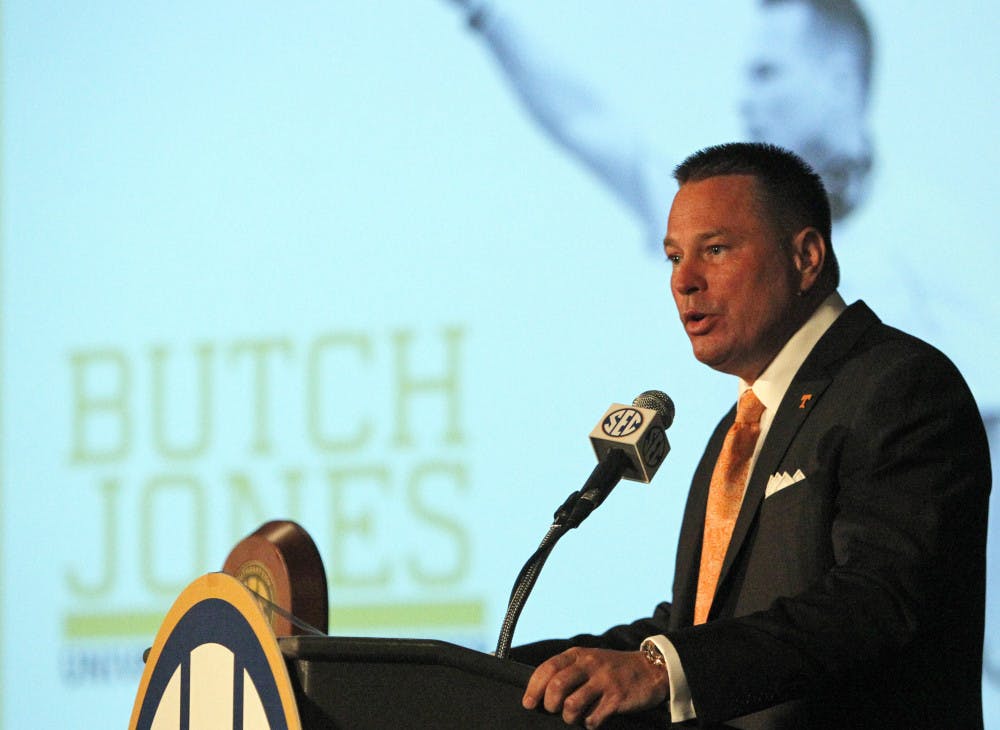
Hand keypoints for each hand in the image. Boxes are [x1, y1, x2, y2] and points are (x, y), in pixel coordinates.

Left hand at [522, 647, 668, 727]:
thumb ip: (567, 670)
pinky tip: (593, 720)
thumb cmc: (613, 669)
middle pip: (556, 686)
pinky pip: (593, 718)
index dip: (533, 688)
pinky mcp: (617, 697)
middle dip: (549, 704)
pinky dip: (589, 723)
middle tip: (553, 710)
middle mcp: (589, 665)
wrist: (650, 669)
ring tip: (574, 717)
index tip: (528, 703)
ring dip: (568, 717)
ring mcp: (604, 681)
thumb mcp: (589, 660)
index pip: (547, 668)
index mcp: (578, 655)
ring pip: (572, 704)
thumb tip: (541, 691)